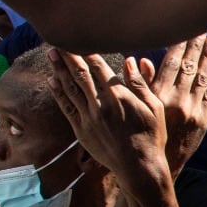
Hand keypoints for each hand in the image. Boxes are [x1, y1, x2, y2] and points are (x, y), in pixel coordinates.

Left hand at [48, 50, 167, 192]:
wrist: (139, 167)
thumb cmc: (151, 136)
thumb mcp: (155, 107)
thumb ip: (140, 83)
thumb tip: (130, 61)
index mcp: (120, 96)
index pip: (99, 67)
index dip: (87, 51)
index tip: (78, 39)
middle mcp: (101, 105)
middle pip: (80, 74)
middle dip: (68, 56)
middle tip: (56, 40)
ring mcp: (89, 118)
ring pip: (70, 89)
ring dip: (59, 70)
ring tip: (51, 55)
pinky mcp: (82, 131)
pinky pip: (66, 108)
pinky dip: (58, 93)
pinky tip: (52, 81)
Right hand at [147, 34, 206, 169]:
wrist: (160, 163)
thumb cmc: (144, 133)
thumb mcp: (139, 108)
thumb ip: (141, 84)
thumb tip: (139, 59)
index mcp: (159, 96)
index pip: (171, 64)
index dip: (179, 45)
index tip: (185, 30)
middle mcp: (177, 101)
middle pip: (189, 67)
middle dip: (196, 46)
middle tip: (203, 27)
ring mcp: (193, 110)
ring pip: (202, 78)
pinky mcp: (203, 119)